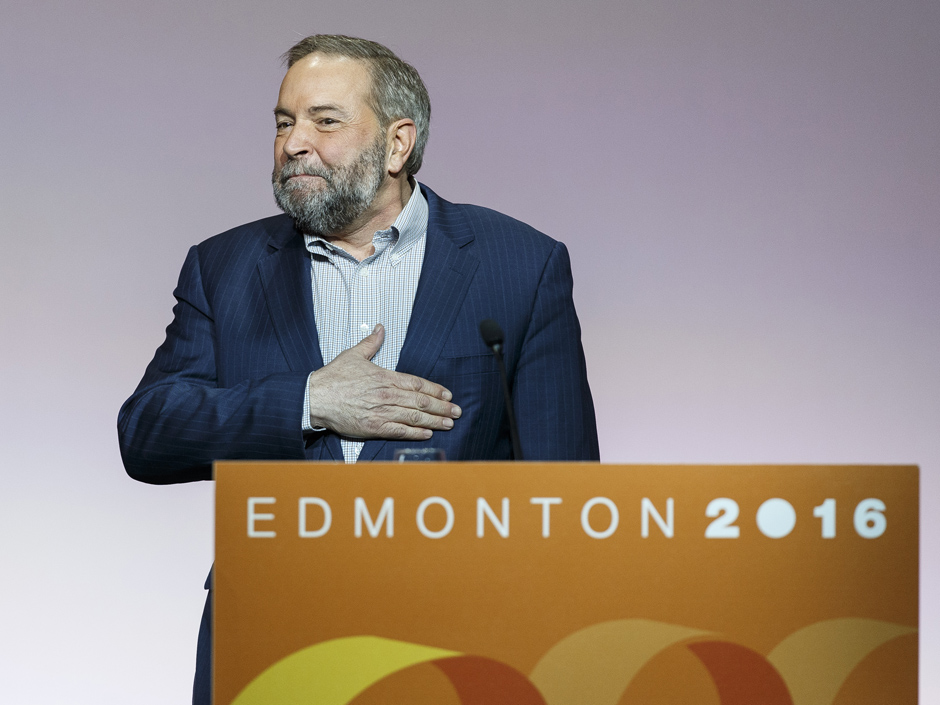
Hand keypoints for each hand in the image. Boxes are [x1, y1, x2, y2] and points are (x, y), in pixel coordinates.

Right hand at [307, 324, 460, 440]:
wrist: (316, 398)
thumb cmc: (333, 378)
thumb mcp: (353, 355)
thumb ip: (371, 342)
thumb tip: (380, 328)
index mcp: (384, 377)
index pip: (417, 384)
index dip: (435, 390)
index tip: (447, 394)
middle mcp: (387, 394)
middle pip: (421, 402)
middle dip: (442, 407)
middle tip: (456, 411)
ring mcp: (381, 412)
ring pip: (414, 417)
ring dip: (434, 421)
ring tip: (449, 424)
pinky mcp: (373, 427)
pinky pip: (399, 431)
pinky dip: (415, 433)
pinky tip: (427, 434)